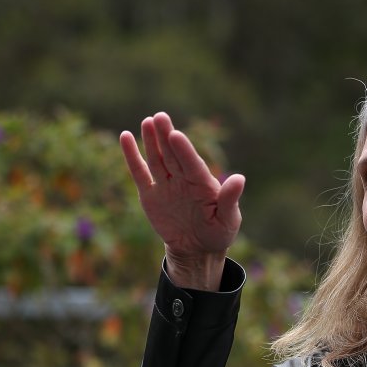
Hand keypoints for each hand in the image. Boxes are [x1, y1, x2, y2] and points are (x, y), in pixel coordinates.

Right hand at [120, 112, 244, 289]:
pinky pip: (139, 173)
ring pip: (156, 159)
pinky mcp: (150, 194)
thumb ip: (230, 199)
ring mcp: (166, 185)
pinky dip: (132, 156)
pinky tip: (126, 137)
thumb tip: (240, 179)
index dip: (184, 150)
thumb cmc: (218, 232)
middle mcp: (183, 179)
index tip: (176, 135)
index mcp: (203, 183)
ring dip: (151, 141)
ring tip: (147, 122)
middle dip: (166, 137)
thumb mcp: (228, 219)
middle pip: (172, 155)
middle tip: (159, 117)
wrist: (197, 249)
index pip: (192, 163)